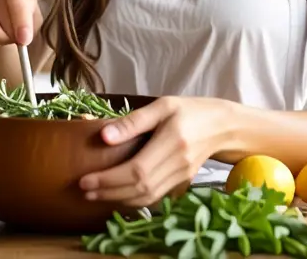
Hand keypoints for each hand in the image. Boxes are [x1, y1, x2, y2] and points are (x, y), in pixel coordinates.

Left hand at [79, 96, 233, 206]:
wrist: (222, 126)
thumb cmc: (189, 110)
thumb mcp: (162, 106)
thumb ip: (133, 122)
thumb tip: (104, 136)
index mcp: (172, 141)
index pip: (136, 170)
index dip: (109, 179)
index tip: (86, 179)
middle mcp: (178, 163)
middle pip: (140, 187)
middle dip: (109, 192)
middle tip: (84, 190)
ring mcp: (181, 176)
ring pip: (147, 197)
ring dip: (119, 199)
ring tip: (95, 194)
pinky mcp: (182, 182)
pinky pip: (155, 197)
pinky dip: (134, 200)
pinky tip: (117, 195)